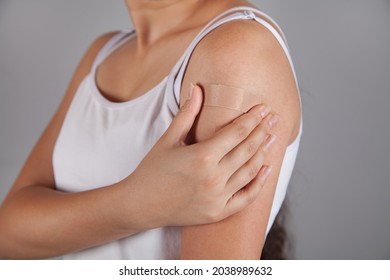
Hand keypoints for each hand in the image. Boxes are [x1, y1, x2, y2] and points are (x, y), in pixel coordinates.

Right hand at [126, 85, 276, 227]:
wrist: (140, 205)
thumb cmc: (152, 170)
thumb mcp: (168, 139)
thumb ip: (187, 114)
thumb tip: (197, 87)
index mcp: (202, 156)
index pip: (237, 132)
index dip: (253, 118)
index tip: (263, 108)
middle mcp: (214, 178)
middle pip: (248, 149)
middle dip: (263, 130)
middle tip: (274, 118)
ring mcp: (218, 197)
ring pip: (250, 171)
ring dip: (264, 152)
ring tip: (272, 138)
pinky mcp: (218, 213)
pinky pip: (246, 198)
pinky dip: (259, 184)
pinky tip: (266, 169)